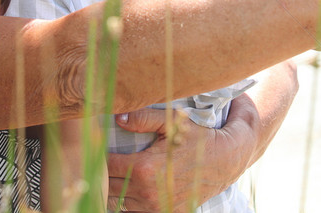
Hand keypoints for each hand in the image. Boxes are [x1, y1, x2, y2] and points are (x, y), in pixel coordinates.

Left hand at [106, 108, 249, 211]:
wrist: (224, 161)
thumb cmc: (196, 138)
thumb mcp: (171, 122)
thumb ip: (143, 118)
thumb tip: (118, 117)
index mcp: (145, 168)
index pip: (107, 165)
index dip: (99, 155)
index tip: (96, 146)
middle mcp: (148, 192)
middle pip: (108, 186)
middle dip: (103, 173)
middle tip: (101, 159)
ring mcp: (155, 207)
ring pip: (118, 202)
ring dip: (113, 189)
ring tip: (114, 174)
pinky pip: (133, 212)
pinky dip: (128, 202)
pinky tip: (129, 188)